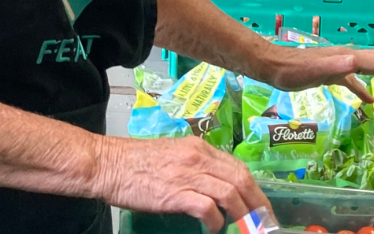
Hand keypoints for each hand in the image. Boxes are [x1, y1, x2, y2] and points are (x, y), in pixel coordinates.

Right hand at [94, 136, 270, 232]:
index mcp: (198, 147)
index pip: (238, 167)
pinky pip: (208, 209)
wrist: (110, 164)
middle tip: (263, 224)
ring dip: (242, 215)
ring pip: (230, 193)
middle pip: (241, 179)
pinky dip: (216, 222)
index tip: (262, 208)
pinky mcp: (176, 193)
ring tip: (243, 229)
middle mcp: (198, 157)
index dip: (255, 190)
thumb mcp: (173, 156)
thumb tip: (215, 186)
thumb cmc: (137, 163)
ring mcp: (188, 174)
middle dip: (257, 204)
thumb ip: (195, 166)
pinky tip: (212, 229)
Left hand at [263, 44, 373, 103]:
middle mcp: (344, 58)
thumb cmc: (290, 70)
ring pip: (368, 66)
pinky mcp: (329, 73)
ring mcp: (337, 64)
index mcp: (344, 57)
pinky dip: (364, 88)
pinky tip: (369, 100)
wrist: (271, 66)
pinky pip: (353, 80)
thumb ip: (333, 66)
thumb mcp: (312, 69)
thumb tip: (356, 61)